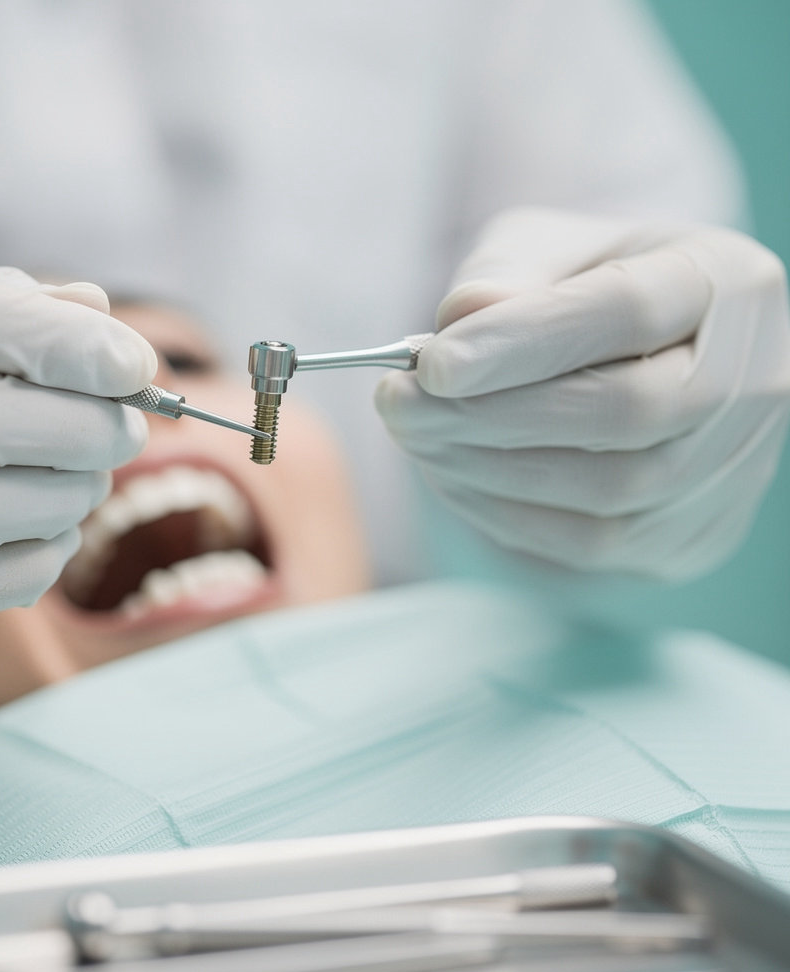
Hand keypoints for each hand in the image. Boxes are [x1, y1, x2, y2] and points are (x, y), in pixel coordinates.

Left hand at [376, 207, 789, 580]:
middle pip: (624, 413)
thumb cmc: (587, 289)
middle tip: (398, 403)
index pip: (629, 312)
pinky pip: (588, 542)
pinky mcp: (690, 536)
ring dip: (486, 468)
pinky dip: (503, 512)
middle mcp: (754, 380)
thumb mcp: (549, 247)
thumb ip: (507, 271)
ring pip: (605, 491)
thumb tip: (458, 323)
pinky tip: (452, 474)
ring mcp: (730, 470)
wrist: (647, 360)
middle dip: (490, 415)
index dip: (523, 342)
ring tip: (414, 435)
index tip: (432, 363)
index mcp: (727, 282)